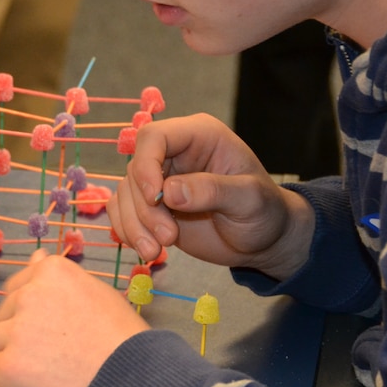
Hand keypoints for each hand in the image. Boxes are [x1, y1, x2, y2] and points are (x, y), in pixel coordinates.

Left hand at [0, 250, 149, 386]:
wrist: (135, 384)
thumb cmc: (124, 344)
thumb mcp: (97, 295)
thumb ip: (61, 280)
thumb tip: (36, 255)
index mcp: (52, 272)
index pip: (17, 289)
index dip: (31, 316)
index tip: (53, 333)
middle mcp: (30, 294)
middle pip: (2, 316)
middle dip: (19, 337)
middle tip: (54, 357)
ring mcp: (17, 330)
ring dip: (9, 359)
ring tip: (45, 375)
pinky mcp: (9, 365)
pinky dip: (4, 384)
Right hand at [108, 113, 314, 280]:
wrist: (262, 240)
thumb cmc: (264, 212)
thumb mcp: (250, 199)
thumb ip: (213, 191)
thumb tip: (169, 192)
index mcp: (199, 136)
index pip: (154, 136)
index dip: (146, 165)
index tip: (155, 199)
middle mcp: (174, 153)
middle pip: (135, 170)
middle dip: (145, 209)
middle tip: (169, 238)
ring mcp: (160, 179)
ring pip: (125, 194)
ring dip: (135, 226)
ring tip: (157, 251)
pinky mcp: (151, 205)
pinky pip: (122, 212)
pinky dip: (128, 232)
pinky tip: (147, 249)